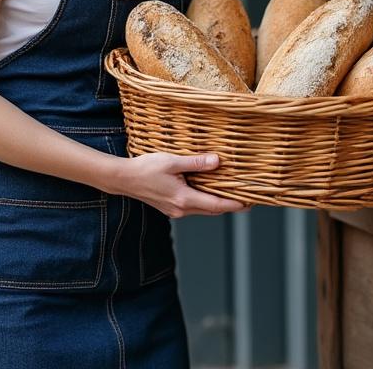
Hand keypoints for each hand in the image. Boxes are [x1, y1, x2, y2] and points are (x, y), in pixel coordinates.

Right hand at [111, 152, 248, 217]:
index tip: (248, 203)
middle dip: (229, 205)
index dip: (233, 204)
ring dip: (216, 203)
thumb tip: (217, 161)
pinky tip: (207, 190)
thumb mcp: (172, 161)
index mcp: (183, 198)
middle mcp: (181, 209)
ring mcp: (175, 210)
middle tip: (246, 198)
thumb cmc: (145, 168)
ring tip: (231, 193)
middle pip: (212, 210)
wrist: (124, 179)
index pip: (215, 205)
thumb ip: (195, 162)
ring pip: (202, 209)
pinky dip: (204, 201)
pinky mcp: (170, 208)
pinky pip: (193, 207)